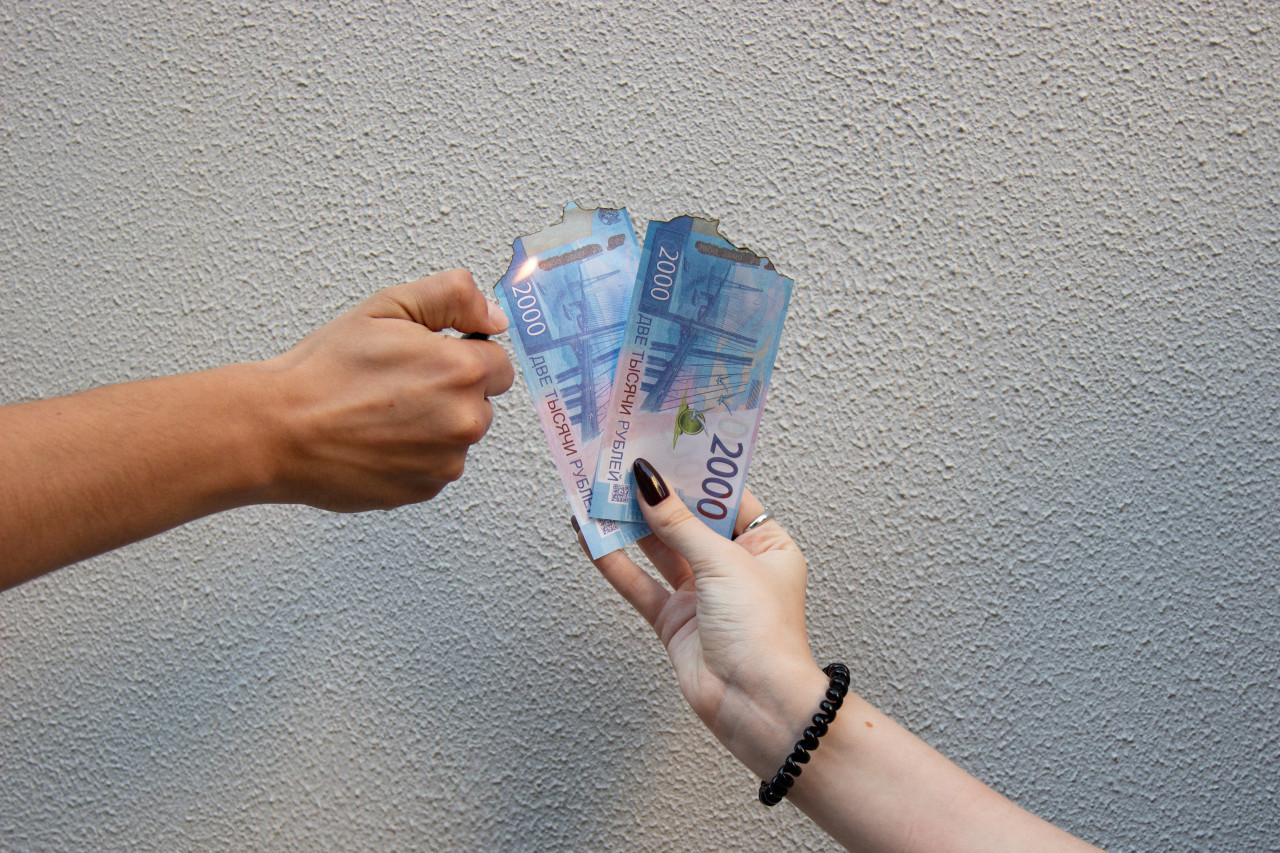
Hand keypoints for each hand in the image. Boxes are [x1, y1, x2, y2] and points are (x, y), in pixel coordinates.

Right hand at [257, 269, 514, 510]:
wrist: (278, 430)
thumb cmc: (324, 371)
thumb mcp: (388, 307)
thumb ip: (454, 299)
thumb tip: (495, 318)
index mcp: (461, 371)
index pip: (499, 363)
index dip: (463, 355)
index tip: (429, 358)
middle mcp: (464, 420)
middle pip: (480, 402)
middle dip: (451, 391)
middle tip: (397, 384)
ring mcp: (446, 461)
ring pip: (458, 436)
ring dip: (434, 425)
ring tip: (382, 413)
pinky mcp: (425, 489)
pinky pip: (435, 466)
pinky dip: (415, 455)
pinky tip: (377, 440)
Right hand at [580, 459, 828, 778]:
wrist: (755, 704)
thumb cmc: (763, 632)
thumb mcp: (723, 563)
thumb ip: (680, 524)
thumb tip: (650, 483)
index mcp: (765, 545)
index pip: (725, 497)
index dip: (694, 474)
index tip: (663, 447)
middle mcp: (734, 566)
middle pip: (687, 521)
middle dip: (655, 496)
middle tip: (621, 464)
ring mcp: (702, 594)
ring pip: (659, 550)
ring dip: (629, 525)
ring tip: (596, 494)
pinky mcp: (675, 620)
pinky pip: (640, 584)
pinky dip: (615, 563)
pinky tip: (590, 539)